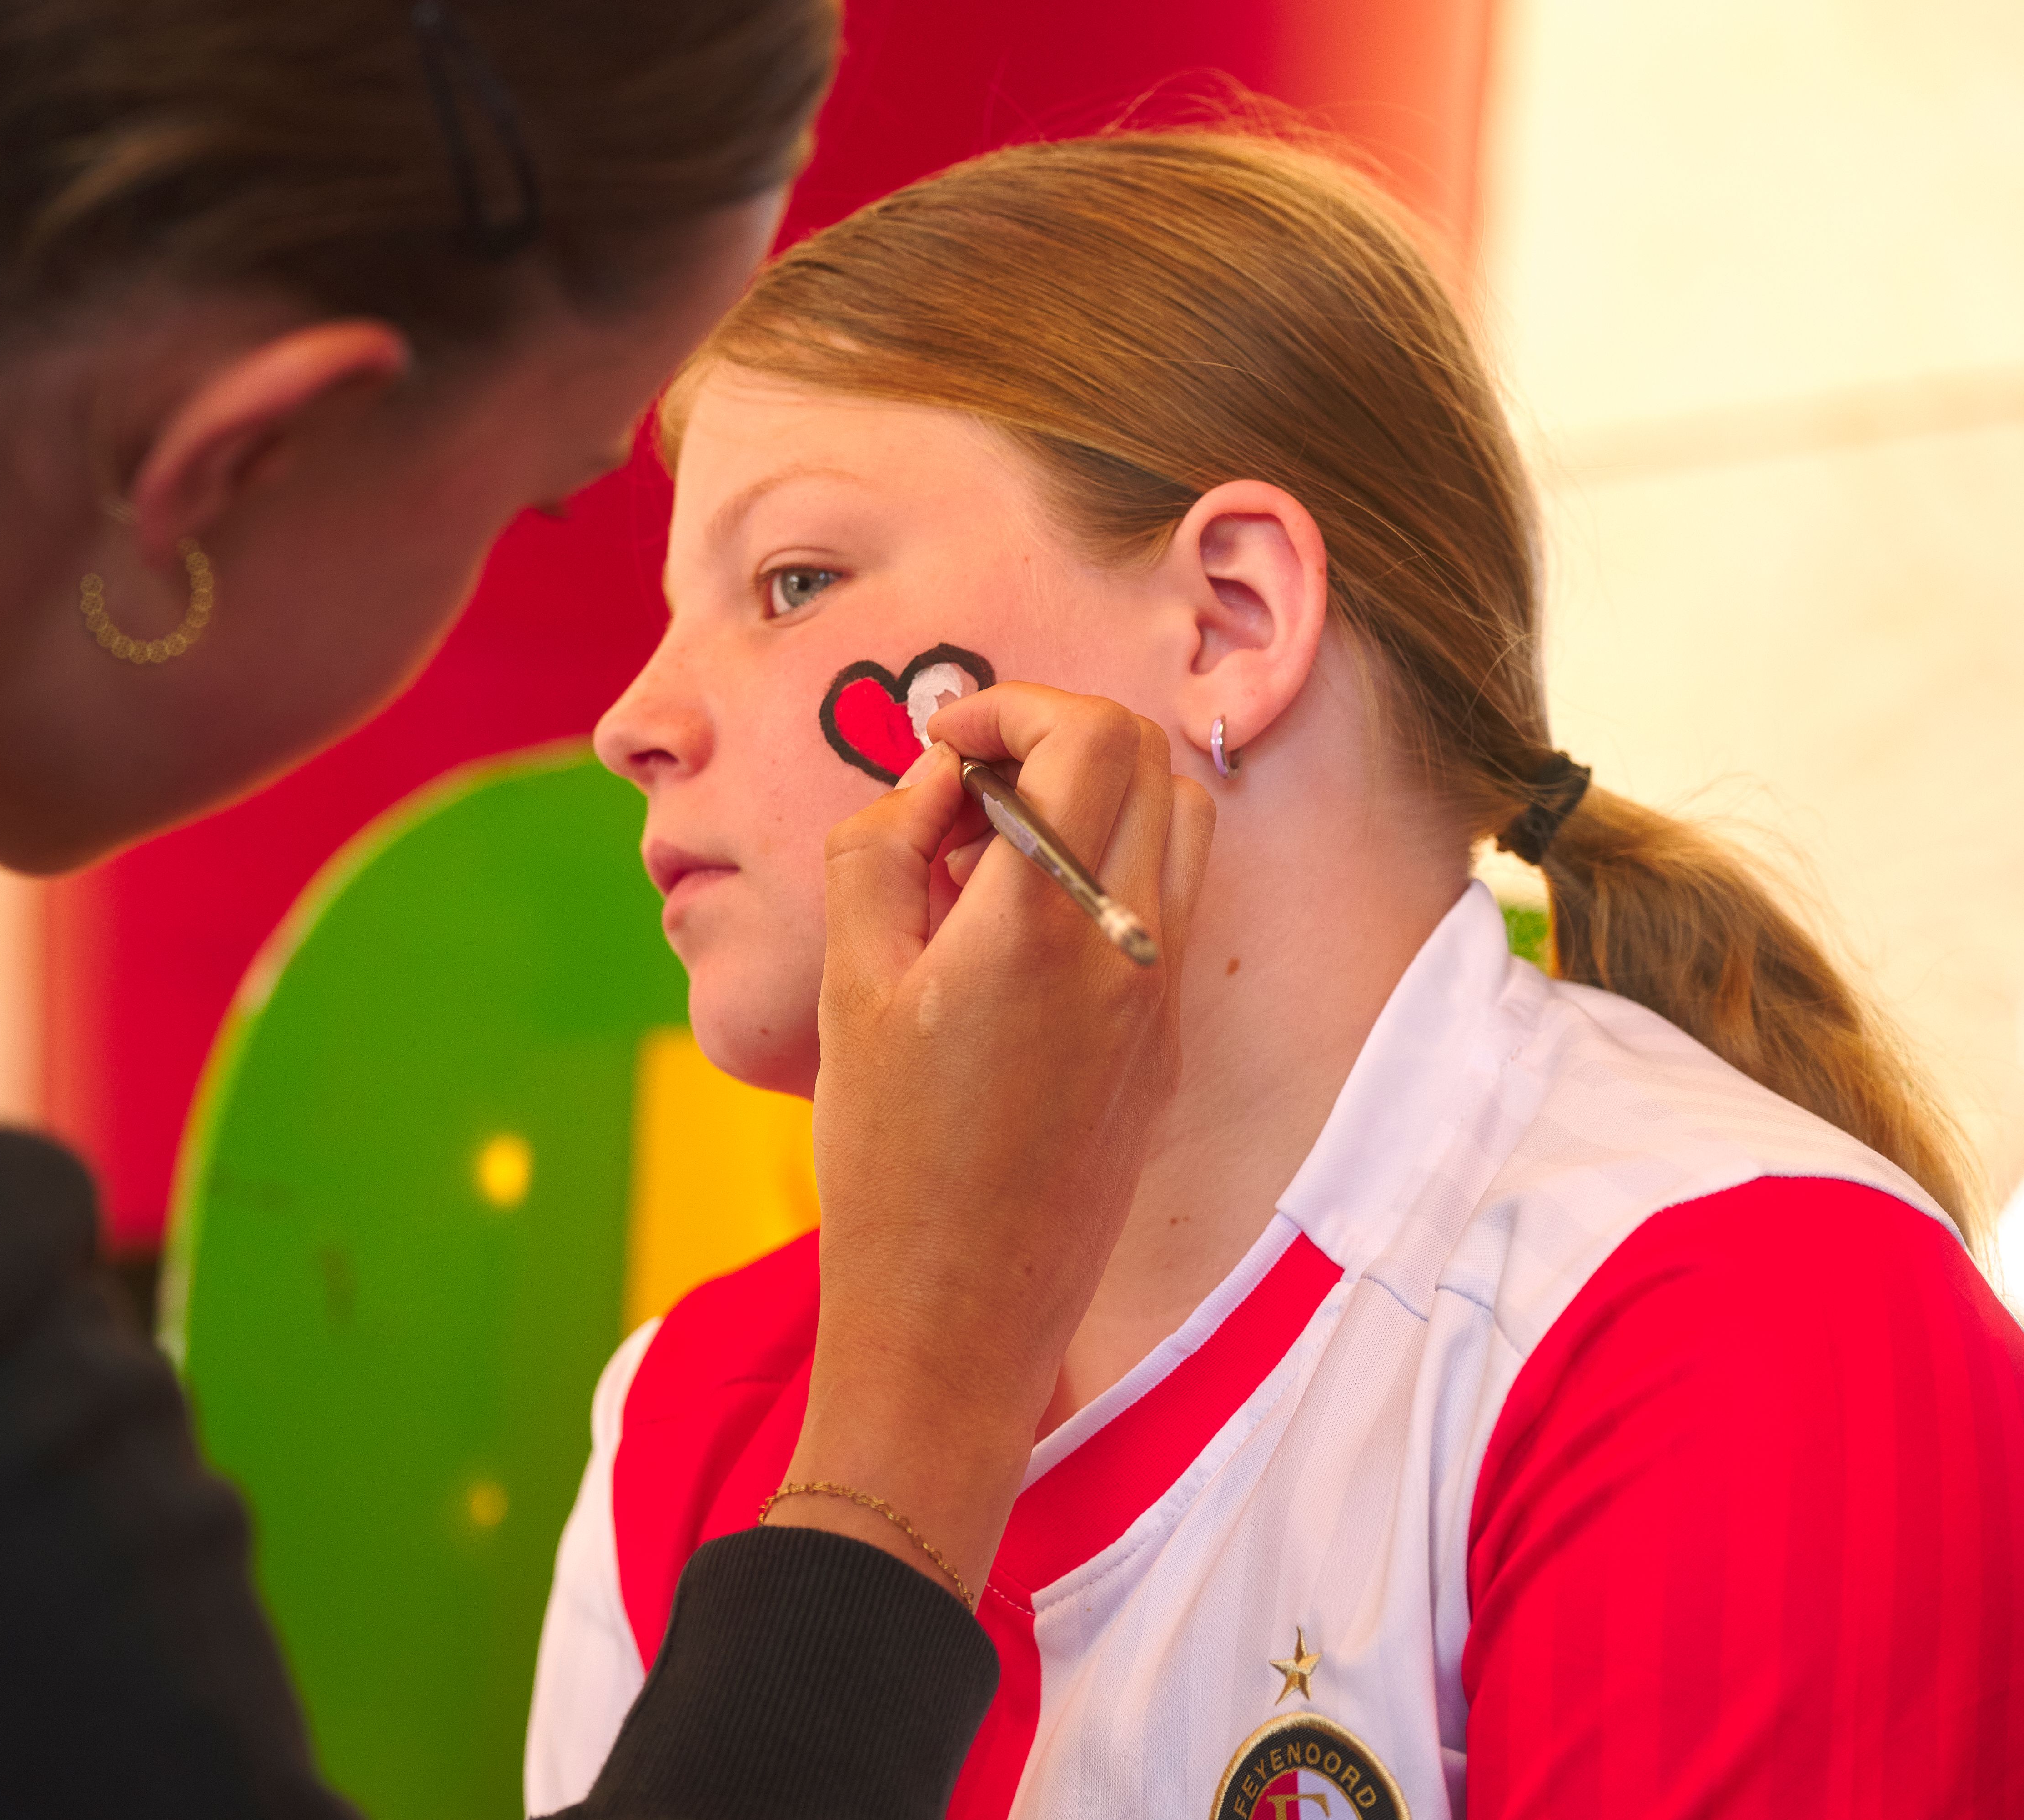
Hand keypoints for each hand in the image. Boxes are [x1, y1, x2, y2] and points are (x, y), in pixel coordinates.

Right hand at [767, 684, 1212, 1601]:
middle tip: (969, 780)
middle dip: (1057, 734)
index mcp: (1042, 925)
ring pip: (1178, 826)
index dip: (1013, 706)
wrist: (957, 1318)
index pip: (1089, 736)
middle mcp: (1129, 949)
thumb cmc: (885, 1161)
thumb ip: (882, 851)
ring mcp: (1161, 998)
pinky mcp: (1164, 1043)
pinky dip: (1105, 869)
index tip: (946, 739)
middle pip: (1149, 760)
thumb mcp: (846, 987)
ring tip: (995, 846)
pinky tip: (1016, 924)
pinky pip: (1164, 906)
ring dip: (1096, 796)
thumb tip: (934, 785)